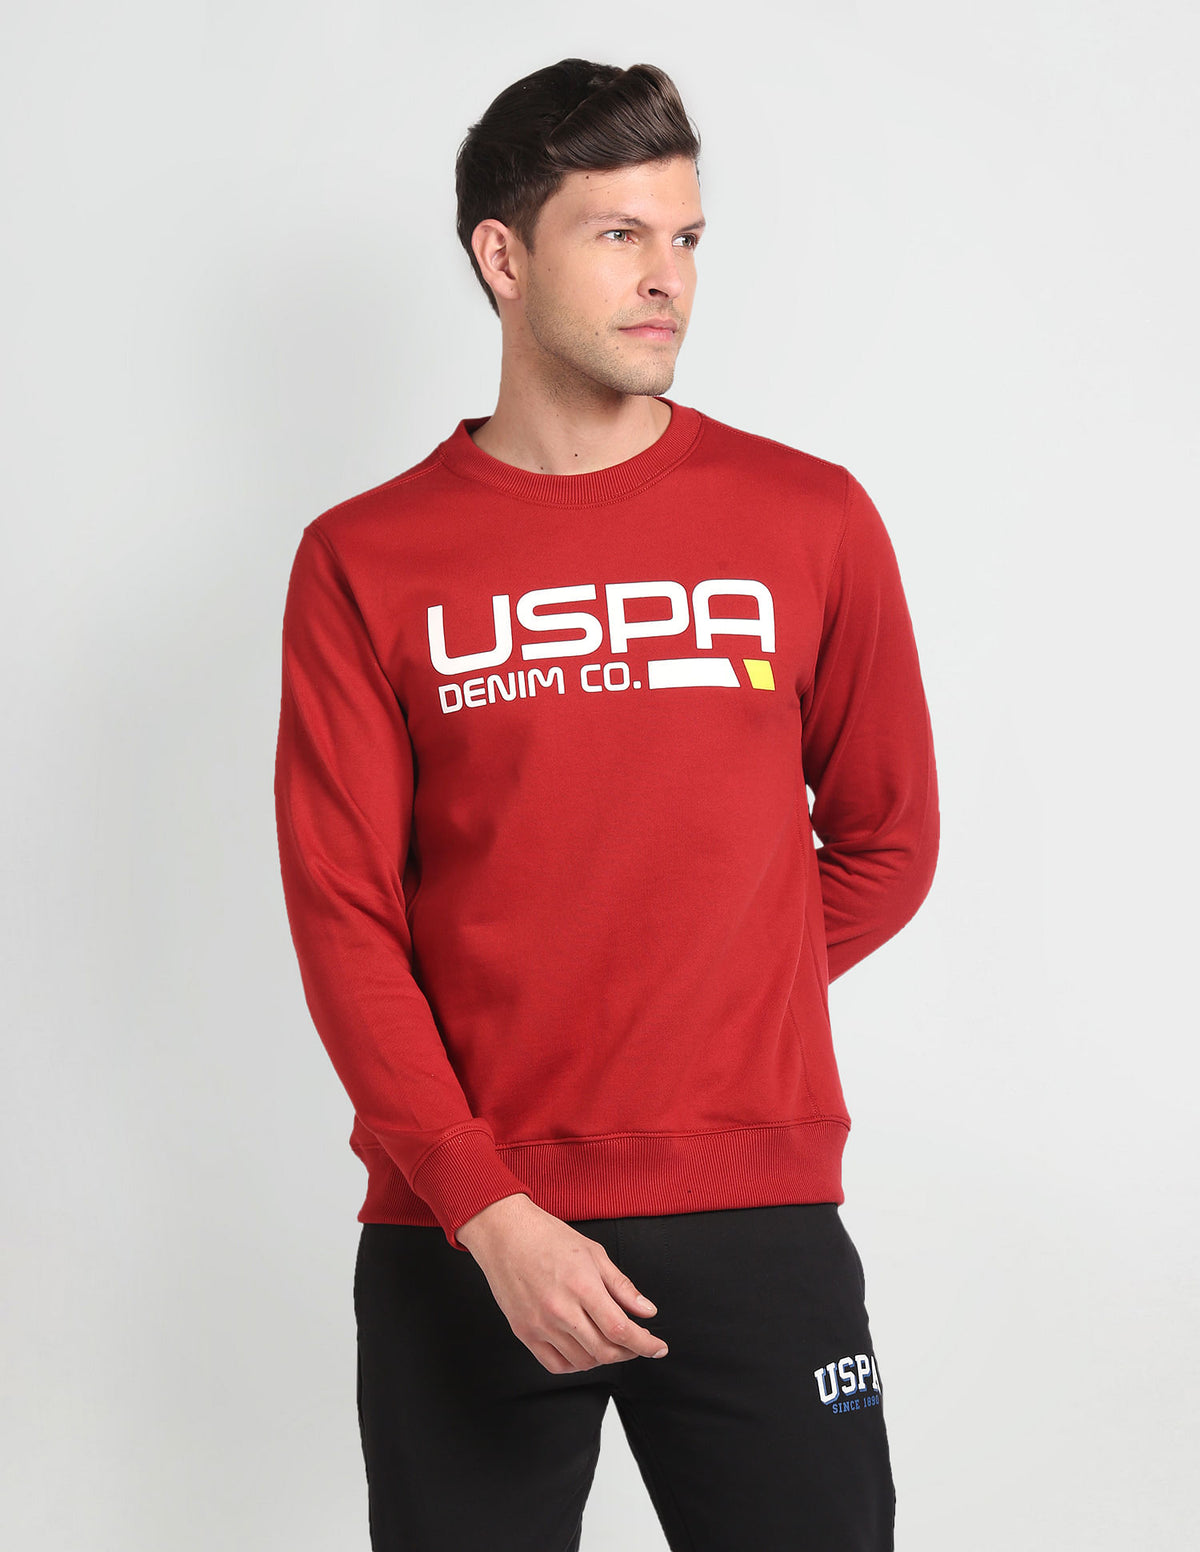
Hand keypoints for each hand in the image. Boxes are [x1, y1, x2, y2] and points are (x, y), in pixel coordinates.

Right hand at [456, 1193, 669, 1373]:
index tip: (659, 1347)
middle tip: (637, 1344)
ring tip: (610, 1342)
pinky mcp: (524, 1333)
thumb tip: (647, 1311)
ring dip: (604, 1358)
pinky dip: (576, 1364)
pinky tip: (583, 1350)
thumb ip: (622, 1287)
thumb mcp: (593, 1253)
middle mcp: (561, 1310)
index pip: (621, 1329)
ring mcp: (540, 1325)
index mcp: (582, 1286)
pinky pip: (555, 1365)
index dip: (645, 1344)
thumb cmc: (548, 1237)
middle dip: (629, 1353)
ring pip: (583, 1361)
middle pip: (605, 1351)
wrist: (504, 1234)